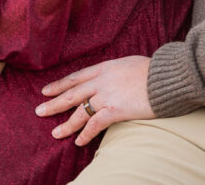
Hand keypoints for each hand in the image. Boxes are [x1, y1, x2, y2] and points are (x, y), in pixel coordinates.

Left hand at [35, 56, 153, 145]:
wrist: (166, 76)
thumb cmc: (154, 70)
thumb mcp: (129, 63)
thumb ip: (116, 71)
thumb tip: (113, 76)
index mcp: (104, 67)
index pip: (76, 77)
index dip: (59, 84)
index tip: (46, 90)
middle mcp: (101, 81)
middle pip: (71, 93)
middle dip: (53, 103)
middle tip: (39, 111)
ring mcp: (106, 95)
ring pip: (79, 111)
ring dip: (66, 124)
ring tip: (55, 133)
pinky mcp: (115, 110)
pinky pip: (95, 124)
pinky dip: (85, 134)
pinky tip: (79, 142)